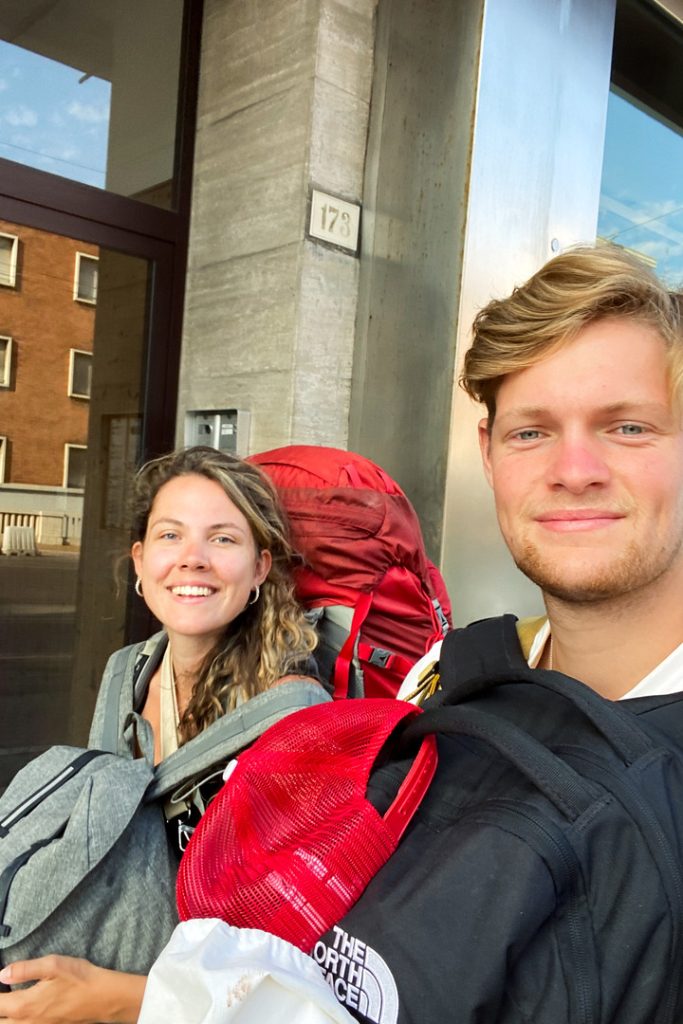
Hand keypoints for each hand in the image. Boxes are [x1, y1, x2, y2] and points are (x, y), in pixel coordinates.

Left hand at [0, 956, 145, 1023]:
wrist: (103, 998)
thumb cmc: (80, 979)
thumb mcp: (53, 965)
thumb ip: (25, 969)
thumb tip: (2, 973)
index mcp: (25, 1006)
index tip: (0, 982)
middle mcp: (27, 1022)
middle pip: (1, 1021)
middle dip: (0, 1008)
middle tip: (5, 994)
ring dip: (7, 1016)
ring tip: (10, 1001)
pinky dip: (18, 1020)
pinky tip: (24, 1008)